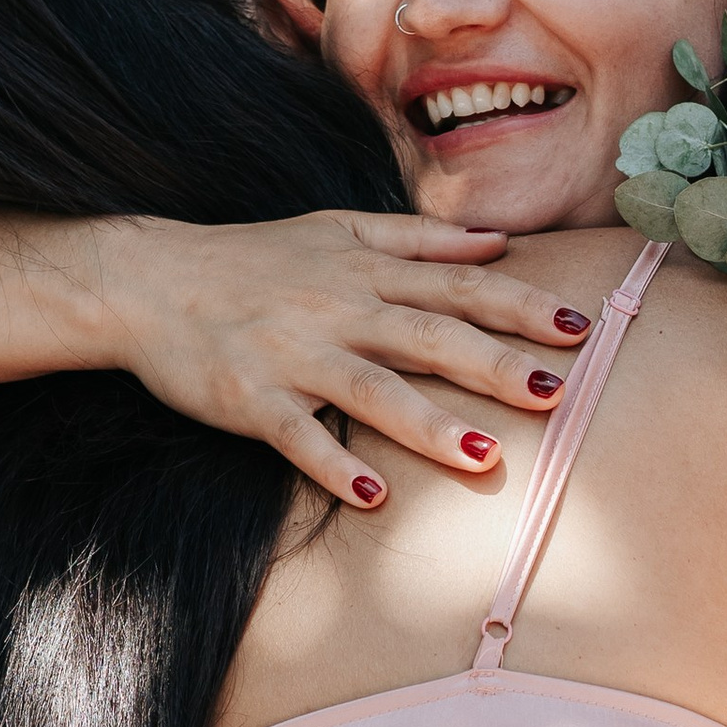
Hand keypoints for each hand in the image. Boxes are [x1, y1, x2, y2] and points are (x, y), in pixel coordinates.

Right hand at [98, 213, 602, 503]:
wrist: (146, 280)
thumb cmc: (250, 258)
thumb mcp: (336, 230)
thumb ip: (418, 239)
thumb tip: (496, 243)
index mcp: (365, 273)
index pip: (458, 290)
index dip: (519, 307)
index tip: (580, 326)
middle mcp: (338, 311)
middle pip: (429, 338)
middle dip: (496, 365)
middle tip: (558, 392)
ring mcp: (293, 355)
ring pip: (370, 390)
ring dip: (427, 424)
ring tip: (484, 456)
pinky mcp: (250, 397)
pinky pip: (295, 435)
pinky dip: (330, 464)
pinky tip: (369, 496)